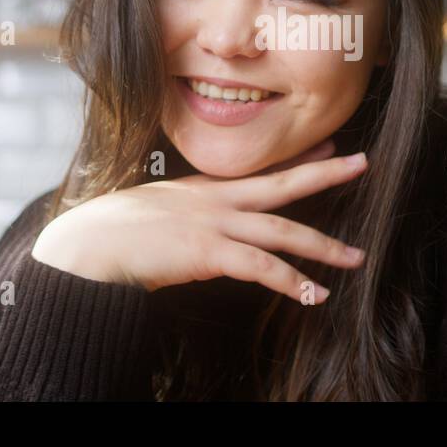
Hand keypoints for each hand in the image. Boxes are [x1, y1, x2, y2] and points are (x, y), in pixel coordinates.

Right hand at [30, 139, 366, 303]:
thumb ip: (178, 219)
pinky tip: (316, 295)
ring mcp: (212, 224)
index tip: (328, 150)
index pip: (258, 171)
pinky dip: (292, 282)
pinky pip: (262, 268)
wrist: (83, 247)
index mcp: (199, 189)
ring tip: (356, 257)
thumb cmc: (105, 236)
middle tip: (363, 162)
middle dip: (326, 173)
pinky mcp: (208, 253)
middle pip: (282, 184)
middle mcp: (213, 200)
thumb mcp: (150, 215)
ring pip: (283, 231)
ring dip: (324, 247)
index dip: (296, 160)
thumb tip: (192, 235)